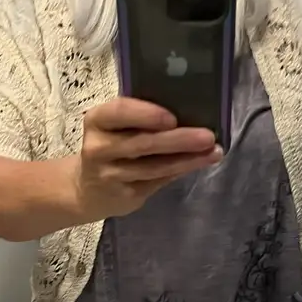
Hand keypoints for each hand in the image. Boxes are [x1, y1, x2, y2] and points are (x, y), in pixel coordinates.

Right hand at [72, 98, 220, 219]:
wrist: (87, 189)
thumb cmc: (110, 145)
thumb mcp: (113, 126)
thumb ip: (138, 116)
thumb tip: (186, 106)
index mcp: (97, 121)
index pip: (119, 112)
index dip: (146, 114)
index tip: (172, 118)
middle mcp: (100, 148)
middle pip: (143, 143)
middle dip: (179, 139)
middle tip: (208, 136)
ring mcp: (112, 175)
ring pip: (155, 167)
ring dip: (188, 159)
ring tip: (214, 151)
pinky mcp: (127, 196)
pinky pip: (159, 181)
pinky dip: (182, 170)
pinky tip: (200, 162)